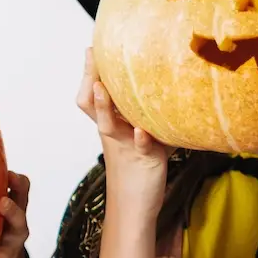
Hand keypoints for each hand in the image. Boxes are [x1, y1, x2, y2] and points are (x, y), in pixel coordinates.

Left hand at [0, 172, 32, 257]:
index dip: (12, 210)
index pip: (18, 218)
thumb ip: (16, 187)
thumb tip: (9, 170)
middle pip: (5, 255)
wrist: (8, 253)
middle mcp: (9, 249)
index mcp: (16, 228)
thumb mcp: (15, 202)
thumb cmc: (6, 220)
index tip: (1, 200)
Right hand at [78, 47, 169, 214]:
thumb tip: (168, 90)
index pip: (92, 97)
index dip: (89, 73)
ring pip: (108, 123)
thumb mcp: (141, 139)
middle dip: (90, 77)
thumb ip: (148, 118)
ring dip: (104, 106)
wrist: (134, 209)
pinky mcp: (145, 159)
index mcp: (111, 126)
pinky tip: (142, 131)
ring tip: (102, 88)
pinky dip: (141, 138)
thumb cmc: (141, 171)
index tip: (91, 48)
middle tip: (91, 53)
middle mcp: (113, 133)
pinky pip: (141, 147)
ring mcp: (126, 146)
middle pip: (92, 103)